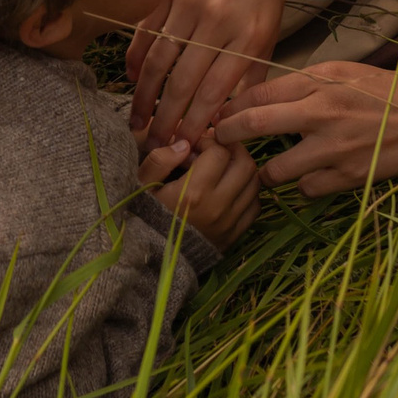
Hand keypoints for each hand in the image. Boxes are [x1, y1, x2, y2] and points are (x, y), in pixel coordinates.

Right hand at [127, 0, 294, 146]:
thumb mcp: (270, 29)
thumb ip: (252, 73)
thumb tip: (232, 117)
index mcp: (247, 36)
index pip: (215, 91)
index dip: (196, 122)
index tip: (184, 146)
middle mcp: (216, 21)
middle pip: (183, 81)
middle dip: (166, 118)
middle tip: (154, 142)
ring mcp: (188, 3)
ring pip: (159, 59)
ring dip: (144, 95)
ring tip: (136, 120)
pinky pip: (146, 30)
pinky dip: (135, 56)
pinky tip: (130, 77)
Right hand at [139, 136, 261, 250]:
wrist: (153, 257)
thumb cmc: (146, 215)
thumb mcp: (143, 185)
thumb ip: (161, 160)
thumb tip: (185, 144)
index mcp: (194, 192)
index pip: (220, 151)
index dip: (211, 141)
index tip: (199, 145)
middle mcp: (218, 206)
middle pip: (245, 164)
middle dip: (233, 150)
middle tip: (218, 149)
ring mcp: (230, 222)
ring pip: (255, 183)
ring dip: (242, 169)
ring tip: (225, 167)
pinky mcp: (235, 235)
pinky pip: (255, 206)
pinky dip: (248, 192)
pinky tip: (231, 189)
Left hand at [211, 62, 397, 193]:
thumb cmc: (383, 90)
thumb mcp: (340, 72)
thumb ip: (301, 83)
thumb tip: (262, 94)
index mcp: (317, 82)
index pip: (256, 93)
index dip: (229, 105)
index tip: (217, 113)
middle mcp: (319, 113)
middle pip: (253, 125)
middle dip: (226, 135)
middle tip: (214, 142)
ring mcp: (332, 149)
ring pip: (275, 170)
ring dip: (264, 173)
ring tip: (262, 171)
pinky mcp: (347, 177)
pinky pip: (307, 190)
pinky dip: (303, 185)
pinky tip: (309, 177)